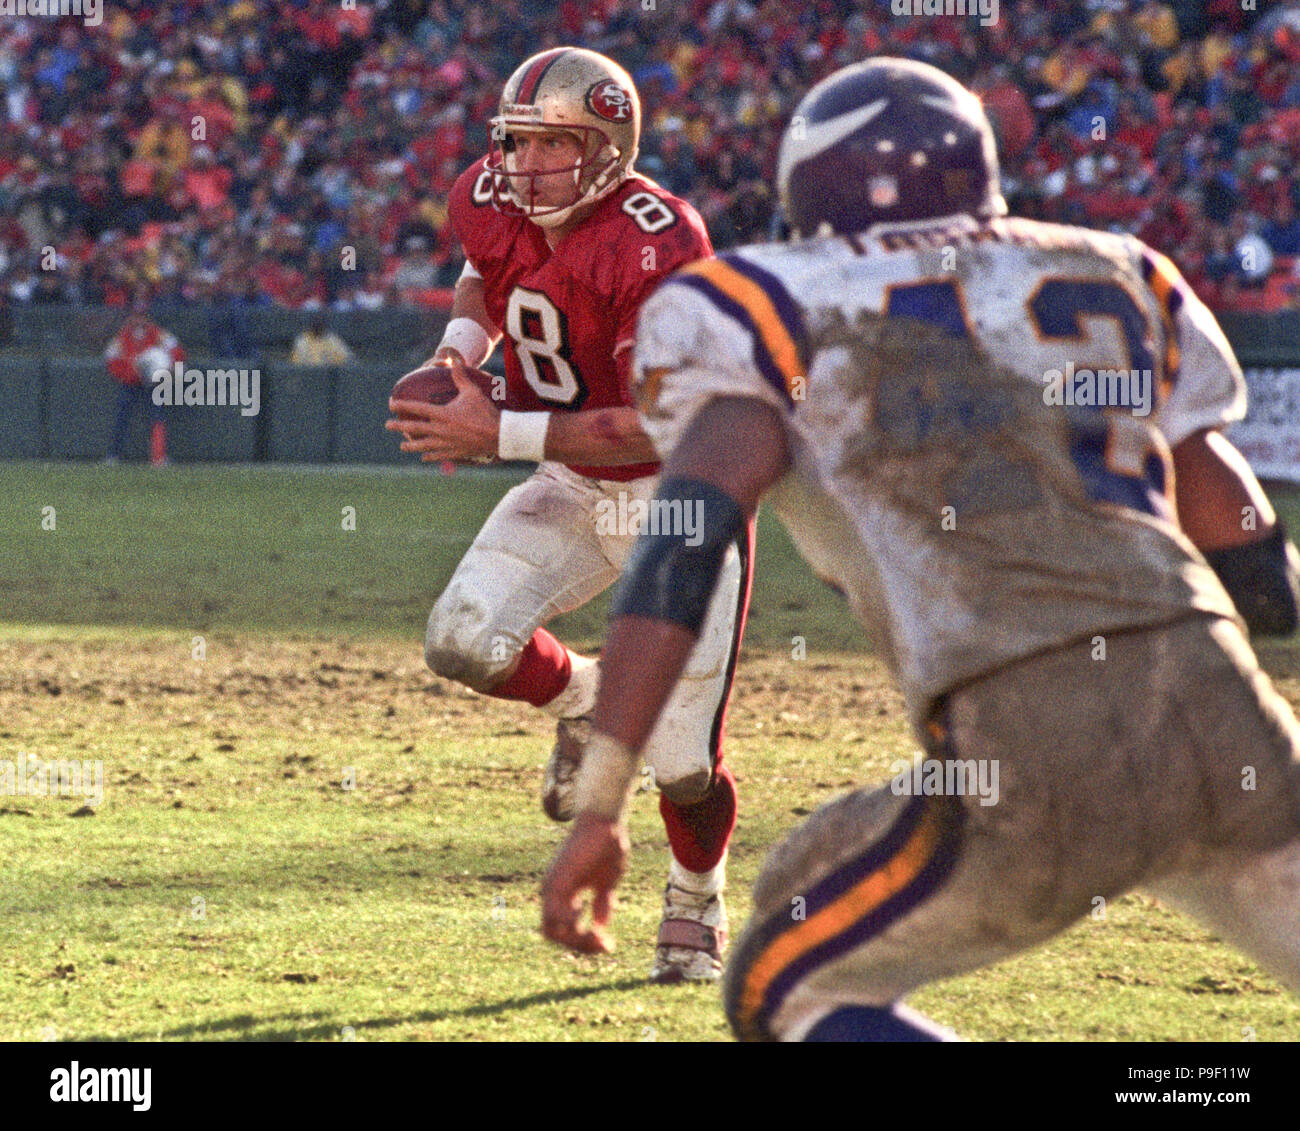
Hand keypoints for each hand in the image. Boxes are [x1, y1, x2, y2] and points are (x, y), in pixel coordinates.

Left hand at [385, 355, 498, 461]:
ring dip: (410, 445)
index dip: (403, 405)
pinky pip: (438, 455)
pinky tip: (424, 457)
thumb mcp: (472, 392)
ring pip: (423, 445)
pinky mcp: (455, 453)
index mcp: (442, 414)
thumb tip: (454, 361)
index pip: (417, 408)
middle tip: (388, 425)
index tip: (391, 404)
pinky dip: (429, 456)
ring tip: (402, 446)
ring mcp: (447, 443)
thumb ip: (460, 376)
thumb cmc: (485, 412)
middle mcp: (440, 430)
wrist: (498, 436)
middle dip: (399, 426)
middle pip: (414, 428)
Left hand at [541, 813, 629, 954]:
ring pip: (551, 931)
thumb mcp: (607, 883)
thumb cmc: (607, 846)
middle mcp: (553, 893)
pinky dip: (570, 924)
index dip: (582, 942)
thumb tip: (602, 927)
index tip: (608, 944)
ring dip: (576, 940)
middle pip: (553, 935)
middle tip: (604, 944)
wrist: (605, 820)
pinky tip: (586, 916)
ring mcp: (553, 887)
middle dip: (579, 945)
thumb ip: (602, 904)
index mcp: (564, 894)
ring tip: (598, 937)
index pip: (562, 930)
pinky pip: (554, 915)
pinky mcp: (558, 880)